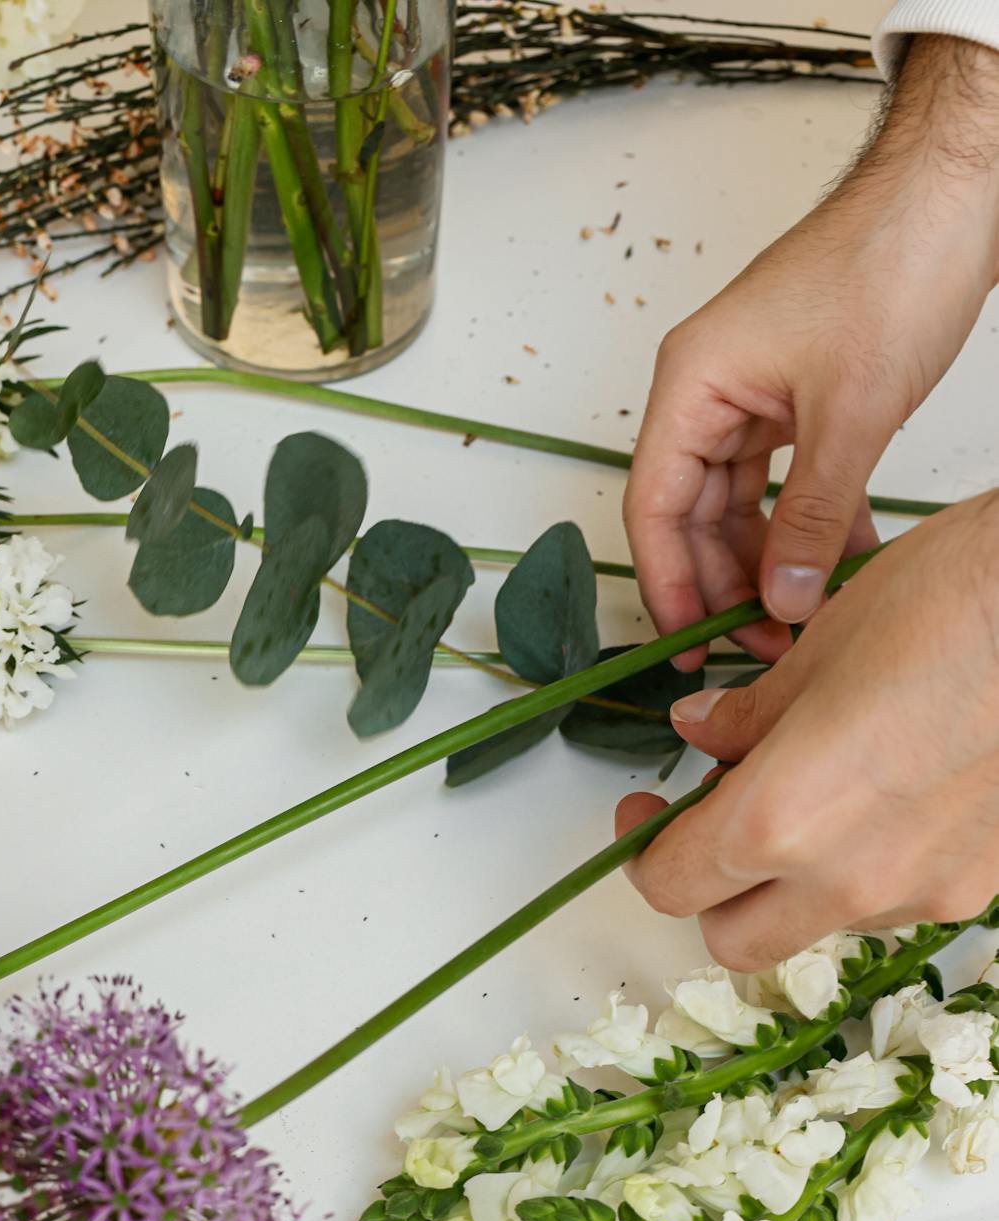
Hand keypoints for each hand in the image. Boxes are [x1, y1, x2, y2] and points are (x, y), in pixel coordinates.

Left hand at [616, 492, 998, 968]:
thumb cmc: (950, 604)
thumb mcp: (818, 649)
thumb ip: (747, 716)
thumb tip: (700, 731)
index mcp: (779, 821)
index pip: (672, 883)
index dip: (642, 851)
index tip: (645, 813)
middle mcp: (846, 880)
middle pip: (734, 938)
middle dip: (713, 892)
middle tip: (714, 821)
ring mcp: (919, 892)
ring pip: (819, 922)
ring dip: (796, 881)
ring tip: (821, 792)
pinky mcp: (977, 886)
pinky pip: (896, 900)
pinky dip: (870, 866)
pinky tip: (893, 794)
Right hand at [622, 34, 998, 672]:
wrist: (950, 195)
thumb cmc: (891, 265)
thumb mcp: (851, 413)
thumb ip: (813, 516)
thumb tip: (784, 599)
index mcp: (693, 383)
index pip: (653, 505)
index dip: (668, 583)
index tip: (692, 641)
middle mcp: (708, 391)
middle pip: (689, 514)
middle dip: (723, 584)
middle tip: (760, 643)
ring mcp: (749, 395)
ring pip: (737, 506)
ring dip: (767, 563)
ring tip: (800, 616)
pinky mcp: (792, 398)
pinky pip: (781, 482)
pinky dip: (806, 525)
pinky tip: (840, 564)